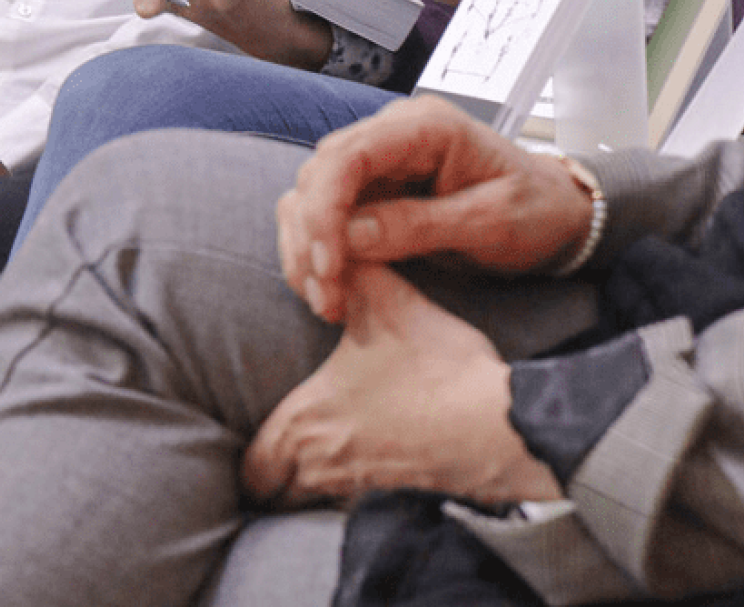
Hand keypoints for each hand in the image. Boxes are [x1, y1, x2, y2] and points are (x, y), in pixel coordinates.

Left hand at [242, 262, 561, 508]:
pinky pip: (353, 505)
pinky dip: (353, 489)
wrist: (495, 425)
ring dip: (313, 482)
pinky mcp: (393, 500)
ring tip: (330, 450)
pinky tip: (375, 457)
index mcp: (305, 421)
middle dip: (276, 478)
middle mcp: (322, 466)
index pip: (251, 468)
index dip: (249, 455)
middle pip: (275, 494)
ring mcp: (357, 490)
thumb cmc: (434, 367)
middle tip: (287, 452)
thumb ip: (356, 270)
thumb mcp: (390, 302)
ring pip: (312, 500)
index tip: (259, 435)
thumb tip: (341, 238)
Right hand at [276, 95, 593, 324]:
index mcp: (426, 126)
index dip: (325, 209)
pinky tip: (330, 289)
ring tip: (327, 302)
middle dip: (312, 237)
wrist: (557, 215)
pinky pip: (327, 214)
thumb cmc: (535, 211)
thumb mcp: (489, 223)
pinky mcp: (375, 190)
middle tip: (328, 299)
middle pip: (320, 173)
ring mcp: (382, 160)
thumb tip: (349, 236)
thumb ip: (420, 225)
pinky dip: (317, 251)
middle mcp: (393, 133)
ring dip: (307, 249)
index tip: (328, 267)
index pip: (349, 154)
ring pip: (312, 194)